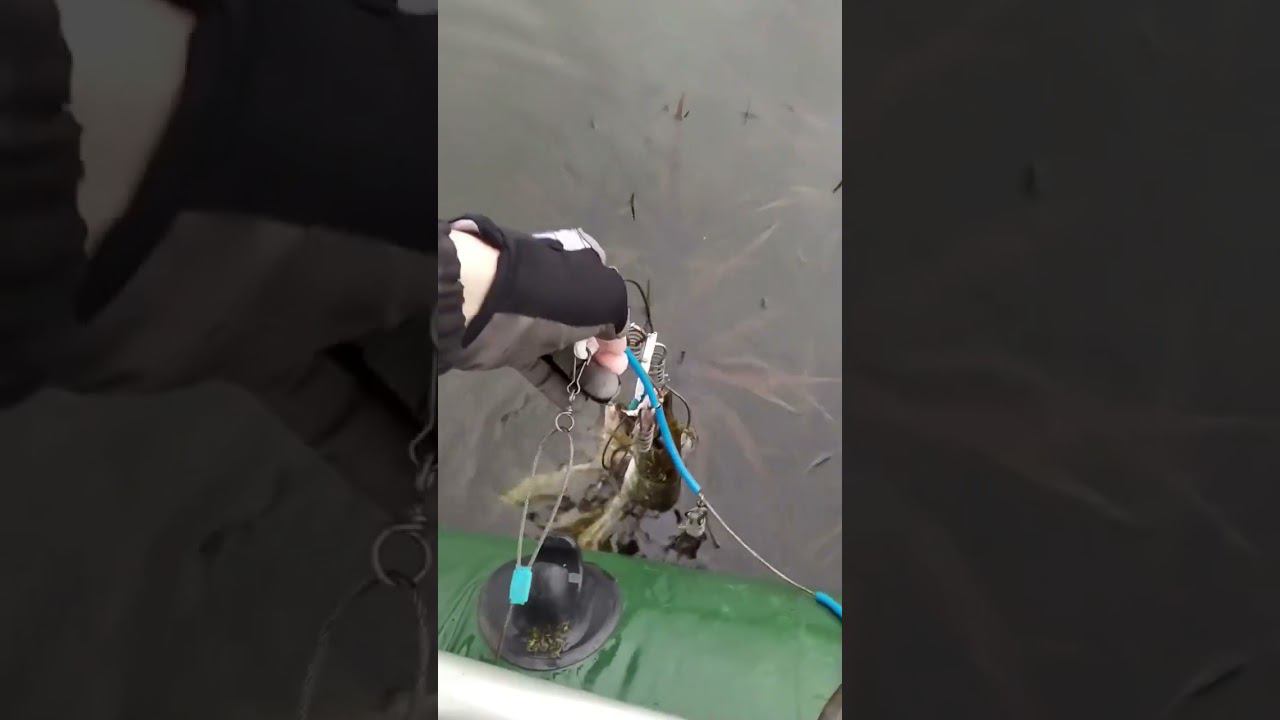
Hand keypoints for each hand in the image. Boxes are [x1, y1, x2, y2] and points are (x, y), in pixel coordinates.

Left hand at [440, 215, 629, 406]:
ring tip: (602, 397)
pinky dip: (558, 386)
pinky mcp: (516, 348)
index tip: (621, 358)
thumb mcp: (606, 298)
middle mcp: (559, 295)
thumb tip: (615, 337)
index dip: (617, 333)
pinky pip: (542, 369)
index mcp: (581, 272)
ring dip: (586, 375)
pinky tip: (576, 405)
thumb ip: (617, 318)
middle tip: (614, 382)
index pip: (606, 303)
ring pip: (566, 352)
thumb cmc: (559, 297)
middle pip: (587, 331)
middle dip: (603, 358)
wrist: (494, 305)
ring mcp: (535, 323)